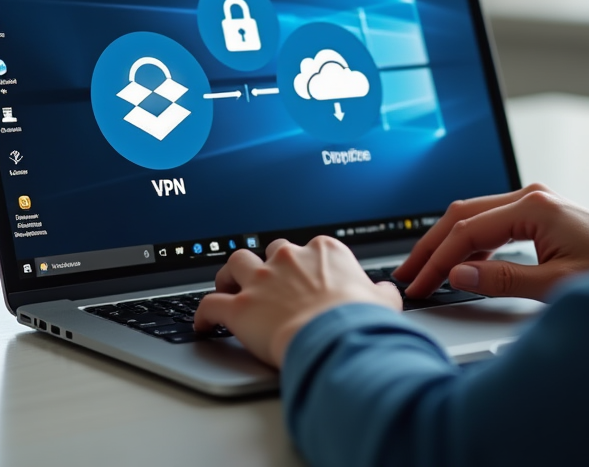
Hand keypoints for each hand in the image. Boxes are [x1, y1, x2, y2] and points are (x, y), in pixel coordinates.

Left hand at [194, 236, 401, 367]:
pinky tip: (203, 324)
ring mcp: (260, 281)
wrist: (336, 339)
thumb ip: (380, 292)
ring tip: (227, 287)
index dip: (302, 263)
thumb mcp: (383, 302)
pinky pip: (210, 305)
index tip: (301, 276)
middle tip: (265, 281)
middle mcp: (288, 258)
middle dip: (265, 264)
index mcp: (322, 251)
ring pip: (233, 264)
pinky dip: (204, 314)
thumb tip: (384, 292)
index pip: (307, 248)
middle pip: (268, 250)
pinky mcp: (239, 307)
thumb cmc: (360, 322)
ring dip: (228, 276)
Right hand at [394, 183, 588, 300]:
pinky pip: (491, 224)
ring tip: (425, 271)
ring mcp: (534, 203)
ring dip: (447, 245)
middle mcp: (531, 197)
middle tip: (407, 274)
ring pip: (473, 217)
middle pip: (462, 215)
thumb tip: (458, 276)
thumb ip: (502, 279)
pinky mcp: (538, 215)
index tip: (419, 283)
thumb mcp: (554, 285)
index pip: (467, 231)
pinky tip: (459, 266)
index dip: (438, 260)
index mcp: (533, 207)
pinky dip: (469, 244)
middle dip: (431, 246)